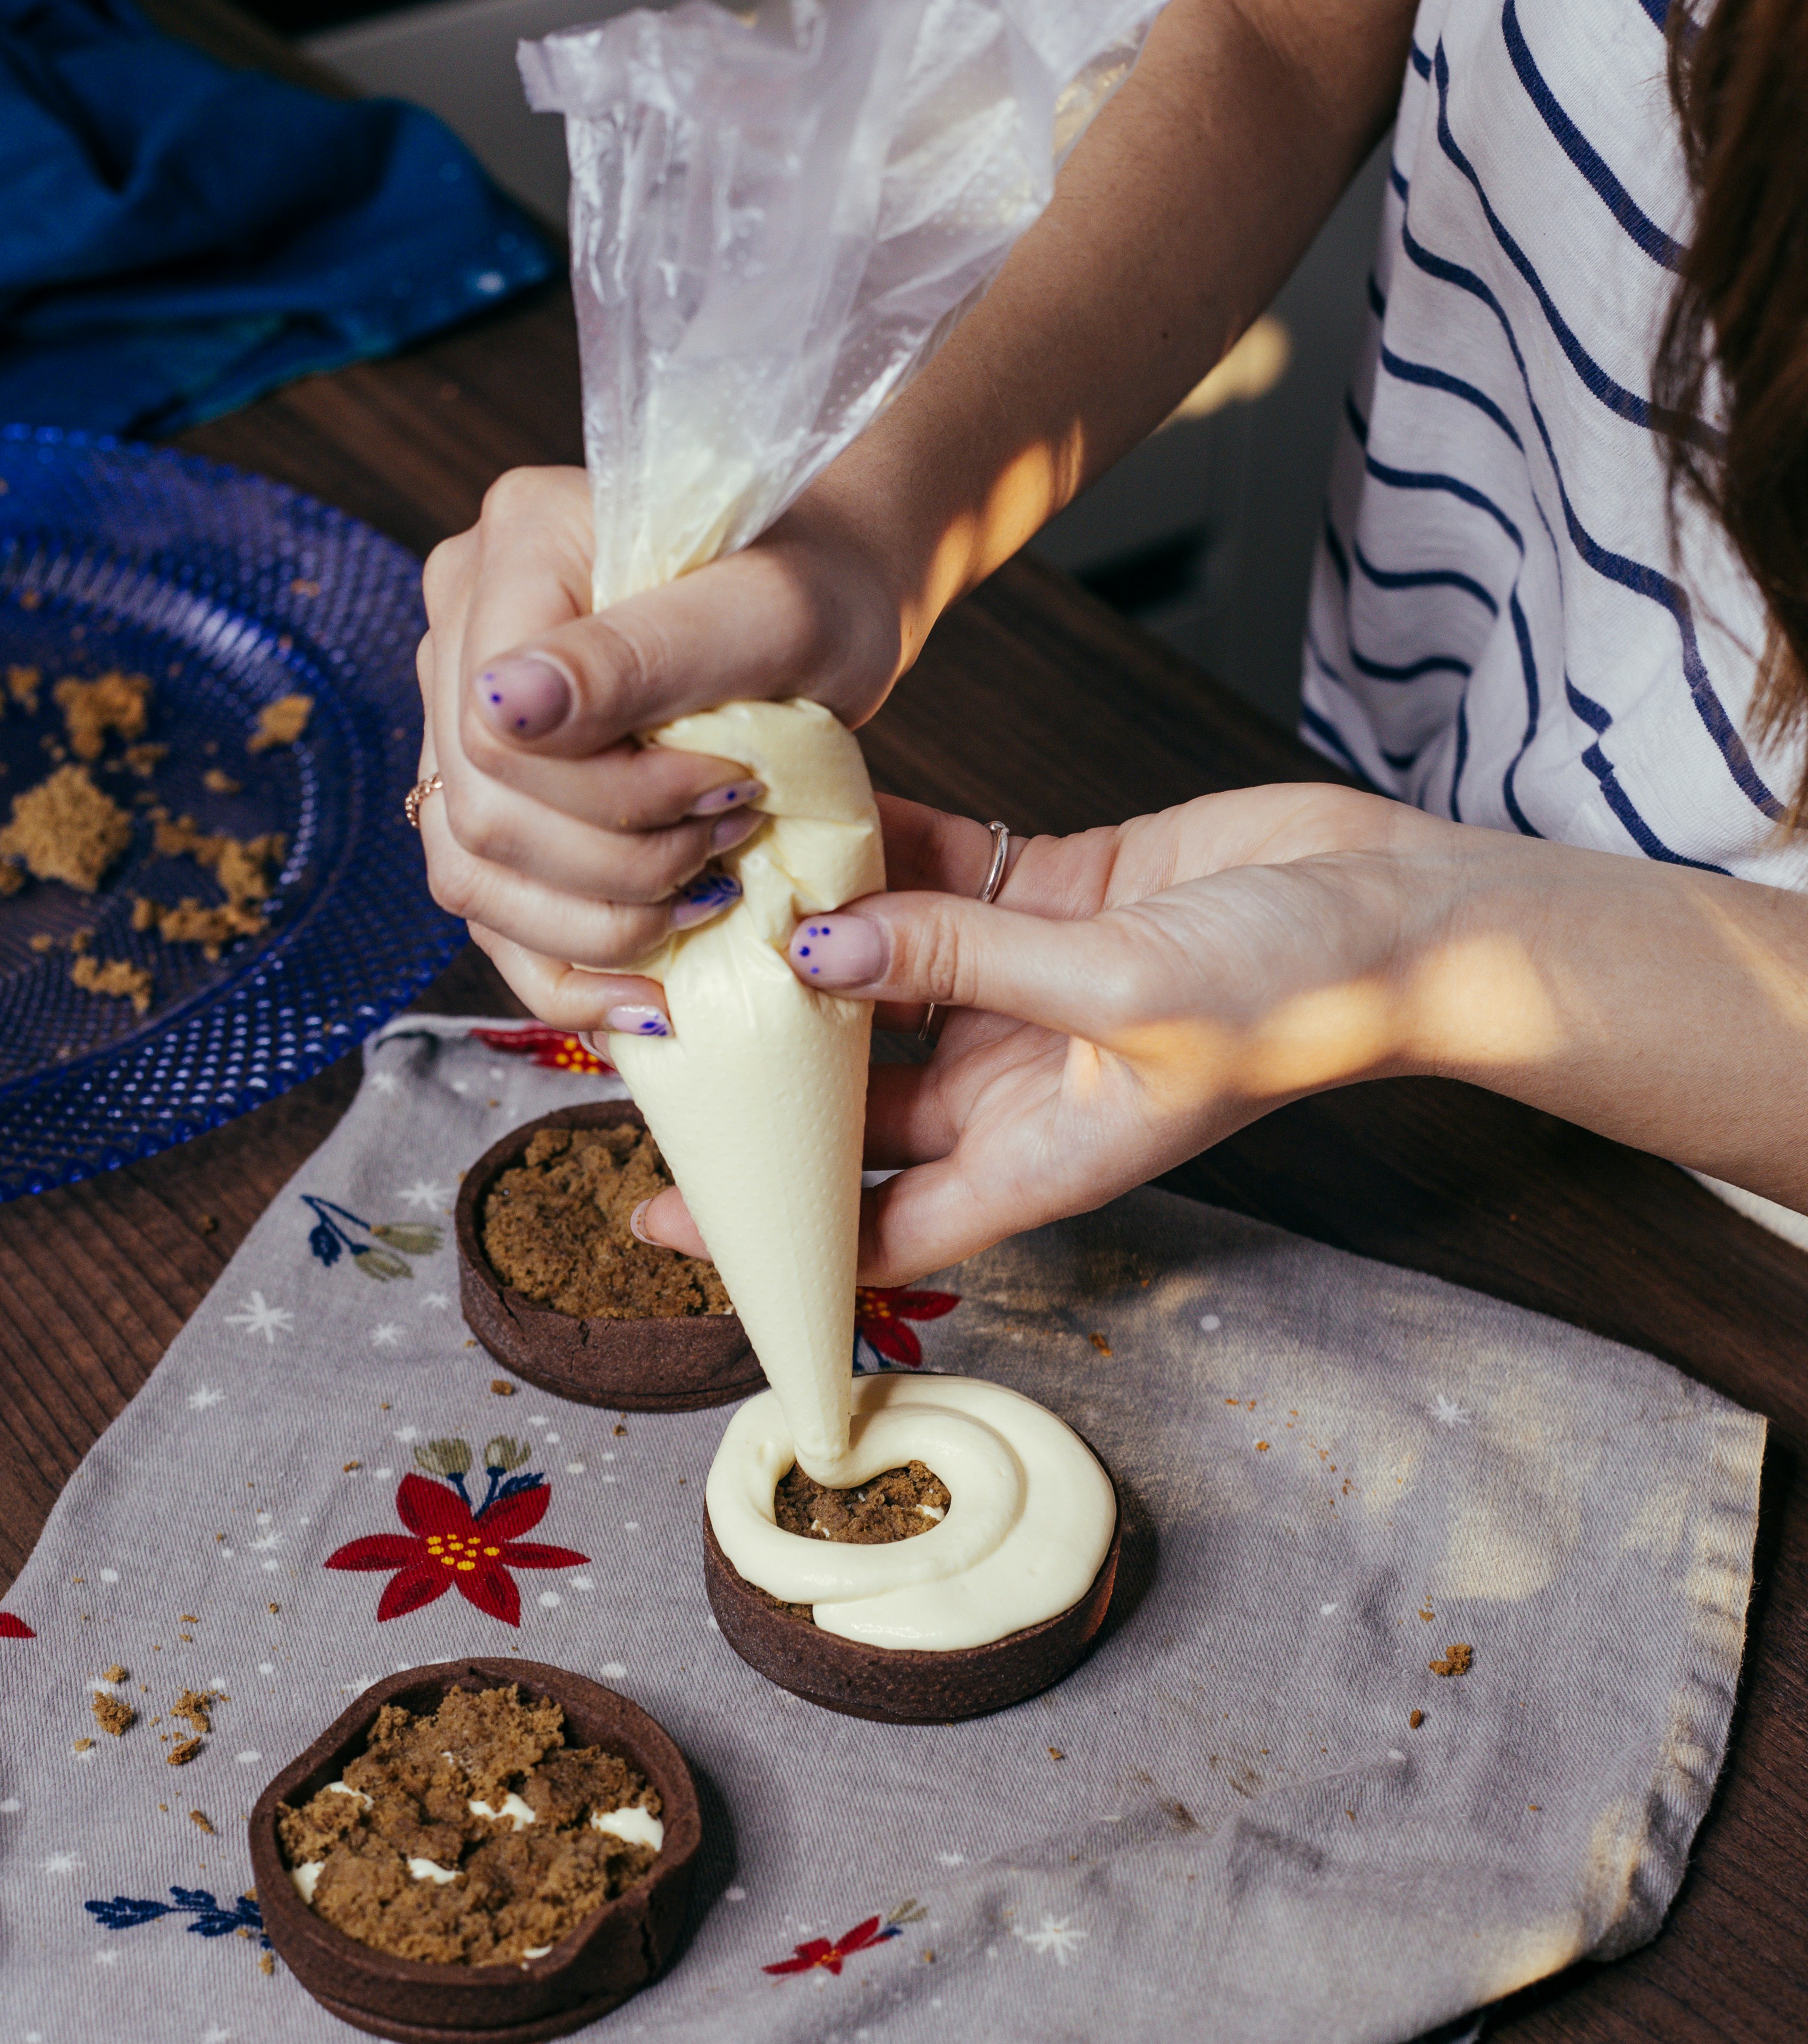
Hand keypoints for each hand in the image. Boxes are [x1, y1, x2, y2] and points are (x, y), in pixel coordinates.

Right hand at [412, 465, 902, 1029]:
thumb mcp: (769, 615)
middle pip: (481, 811)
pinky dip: (571, 967)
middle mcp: (463, 627)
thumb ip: (638, 656)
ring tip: (705, 904)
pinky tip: (647, 1000)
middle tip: (732, 840)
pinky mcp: (492, 787)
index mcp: (516, 544)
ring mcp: (461, 712)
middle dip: (617, 863)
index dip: (611, 797)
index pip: (496, 731)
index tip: (735, 788)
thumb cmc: (822, 589)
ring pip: (471, 873)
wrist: (835, 594)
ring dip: (595, 924)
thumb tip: (500, 707)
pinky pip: (492, 908)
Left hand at [639, 784, 1455, 1280]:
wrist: (1408, 907)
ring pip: (873, 975)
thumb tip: (819, 941)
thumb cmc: (1301, 994)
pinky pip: (927, 881)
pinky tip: (787, 812)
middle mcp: (1012, 1084)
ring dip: (796, 944)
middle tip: (635, 1025)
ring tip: (688, 903)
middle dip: (754, 1073)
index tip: (653, 1216)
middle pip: (848, 1099)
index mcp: (1032, 1154)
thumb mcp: (1127, 992)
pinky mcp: (1048, 901)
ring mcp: (1025, 989)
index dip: (767, 1230)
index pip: (872, 1223)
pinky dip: (864, 855)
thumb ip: (967, 962)